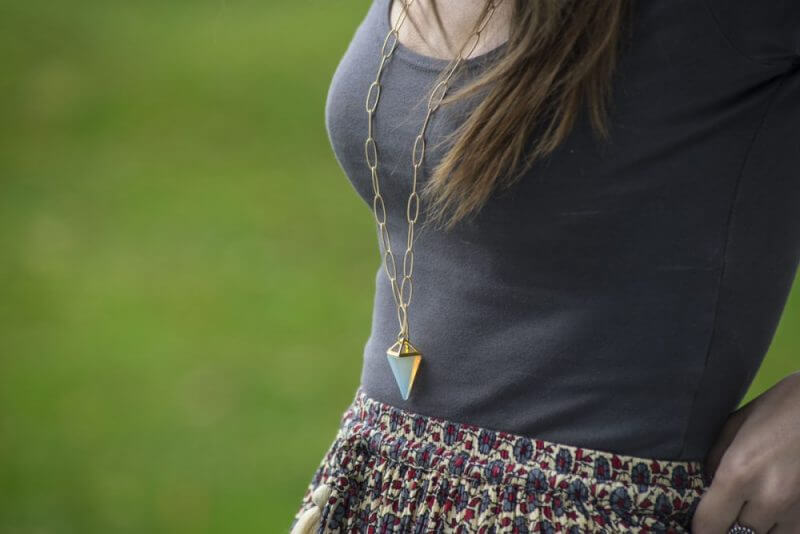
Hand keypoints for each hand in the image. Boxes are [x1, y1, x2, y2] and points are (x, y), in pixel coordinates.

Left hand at [692, 371, 799, 533]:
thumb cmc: (780, 408)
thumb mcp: (735, 426)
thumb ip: (715, 461)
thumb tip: (707, 488)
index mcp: (738, 473)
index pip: (709, 526)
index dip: (700, 528)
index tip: (699, 523)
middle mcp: (768, 498)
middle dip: (726, 527)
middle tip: (725, 510)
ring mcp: (797, 510)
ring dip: (755, 529)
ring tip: (750, 509)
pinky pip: (790, 533)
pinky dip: (779, 527)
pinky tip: (773, 511)